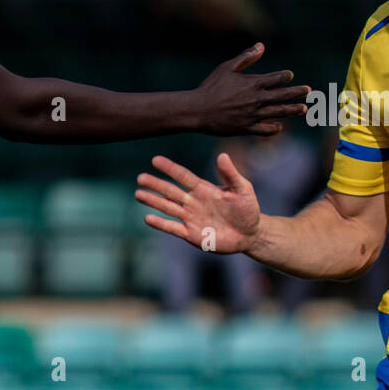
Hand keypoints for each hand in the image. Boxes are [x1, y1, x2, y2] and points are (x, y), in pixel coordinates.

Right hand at [135, 153, 261, 254]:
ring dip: (153, 201)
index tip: (155, 160)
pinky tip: (147, 218)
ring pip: (168, 207)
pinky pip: (173, 228)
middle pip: (171, 191)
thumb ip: (231, 174)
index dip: (170, 168)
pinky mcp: (192, 234)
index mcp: (204, 189)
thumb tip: (222, 155)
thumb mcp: (243, 189)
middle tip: (140, 177)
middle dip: (156, 185)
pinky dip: (161, 223)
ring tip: (138, 193)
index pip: (183, 176)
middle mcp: (194, 202)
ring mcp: (191, 218)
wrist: (250, 233)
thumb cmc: (247, 209)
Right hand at [193, 43, 310, 136]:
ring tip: (304, 109)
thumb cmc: (211, 87)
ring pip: (278, 113)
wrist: (197, 110)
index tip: (291, 76)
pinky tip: (279, 126)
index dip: (285, 77)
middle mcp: (256, 100)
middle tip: (309, 91)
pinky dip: (274, 128)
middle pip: (282, 96)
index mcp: (253, 83)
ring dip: (292, 111)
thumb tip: (261, 45)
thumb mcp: (227, 67)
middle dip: (297, 93)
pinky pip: (266, 130)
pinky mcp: (247, 128)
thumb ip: (246, 57)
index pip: (276, 79)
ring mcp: (253, 115)